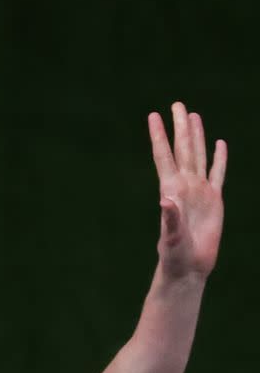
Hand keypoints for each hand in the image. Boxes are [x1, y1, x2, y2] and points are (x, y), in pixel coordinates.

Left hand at [148, 102, 225, 280]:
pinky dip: (219, 158)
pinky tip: (219, 143)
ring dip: (196, 136)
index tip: (153, 116)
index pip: (164, 156)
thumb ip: (170, 219)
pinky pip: (218, 173)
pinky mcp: (214, 200)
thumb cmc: (175, 255)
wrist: (189, 267)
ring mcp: (200, 191)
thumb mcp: (171, 237)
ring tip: (193, 116)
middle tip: (177, 104)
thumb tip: (166, 201)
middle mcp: (185, 186)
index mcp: (172, 190)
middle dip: (180, 127)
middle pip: (182, 149)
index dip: (159, 136)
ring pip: (199, 155)